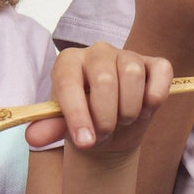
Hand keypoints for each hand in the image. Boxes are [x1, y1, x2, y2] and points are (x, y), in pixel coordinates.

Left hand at [26, 42, 173, 154]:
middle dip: (105, 118)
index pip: (69, 83)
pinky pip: (160, 72)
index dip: (77, 115)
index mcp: (68, 62)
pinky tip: (145, 109)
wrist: (110, 125)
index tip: (85, 142)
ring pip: (132, 75)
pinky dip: (155, 96)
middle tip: (103, 134)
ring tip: (122, 121)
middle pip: (104, 80)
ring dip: (128, 110)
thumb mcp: (64, 126)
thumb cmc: (84, 120)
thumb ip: (50, 128)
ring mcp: (127, 54)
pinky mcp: (154, 62)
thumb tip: (32, 137)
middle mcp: (97, 51)